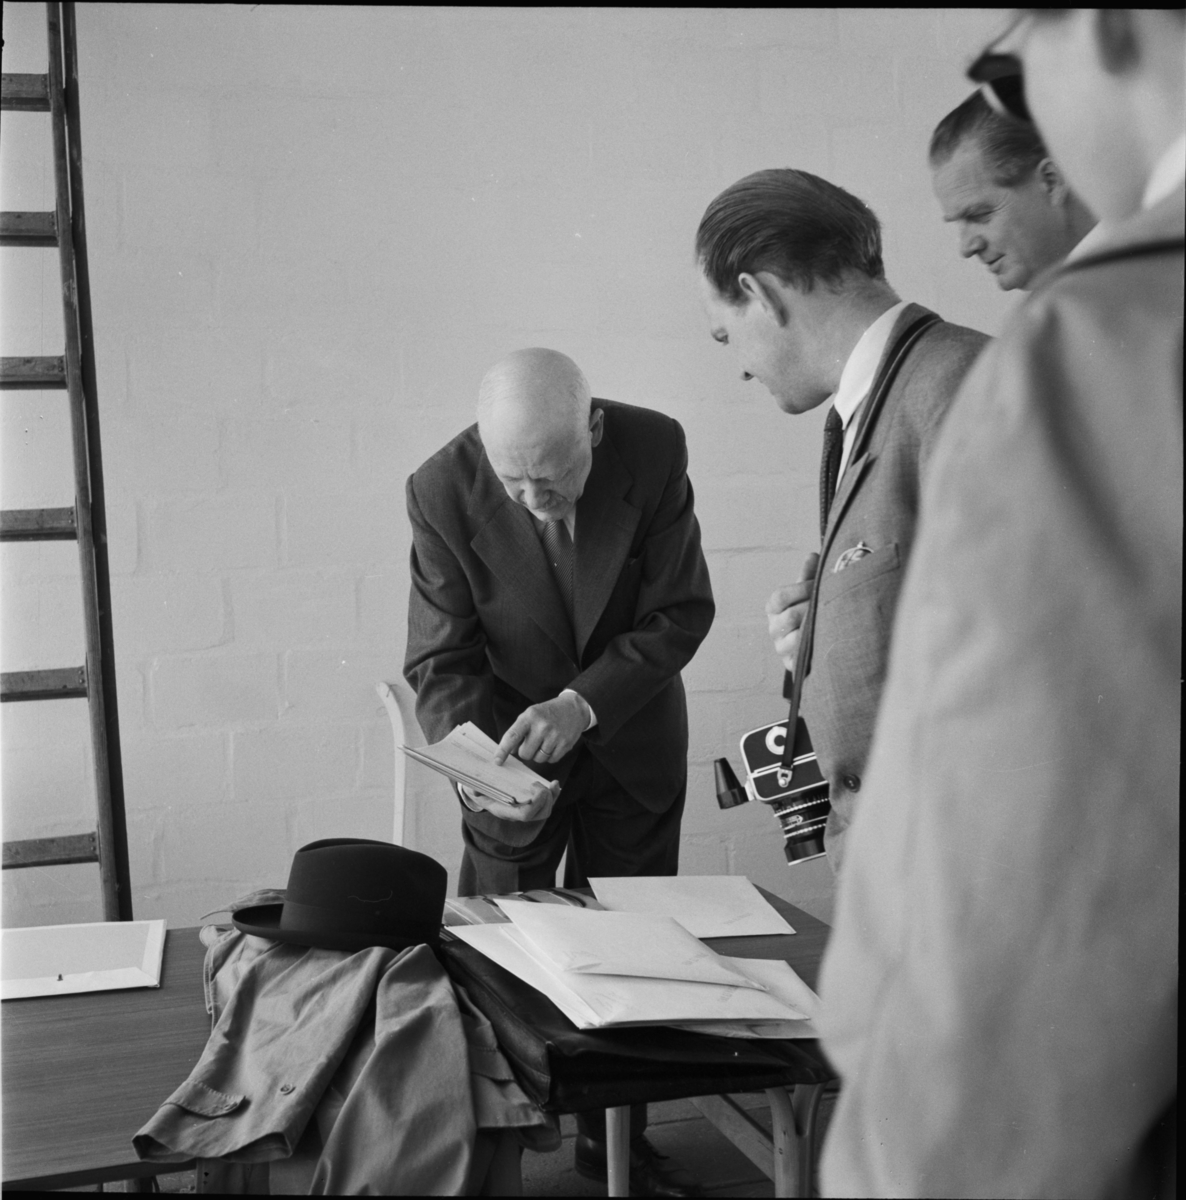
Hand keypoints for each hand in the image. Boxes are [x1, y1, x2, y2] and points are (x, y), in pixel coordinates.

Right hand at [463, 780, 559, 823]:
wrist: (484, 795)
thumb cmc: (481, 791)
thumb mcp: (476, 791)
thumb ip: (476, 791)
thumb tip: (476, 792)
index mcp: (506, 812)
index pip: (525, 815)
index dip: (535, 803)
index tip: (533, 786)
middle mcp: (518, 816)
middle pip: (541, 814)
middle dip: (545, 799)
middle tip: (538, 783)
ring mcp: (527, 813)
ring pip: (546, 811)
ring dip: (551, 796)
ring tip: (547, 784)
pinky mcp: (534, 806)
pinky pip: (549, 804)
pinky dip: (554, 794)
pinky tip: (555, 784)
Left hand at [494, 693, 587, 764]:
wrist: (573, 708)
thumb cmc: (548, 713)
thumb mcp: (531, 715)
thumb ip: (519, 731)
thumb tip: (510, 751)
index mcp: (530, 717)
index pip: (512, 736)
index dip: (503, 750)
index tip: (497, 761)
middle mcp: (542, 726)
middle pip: (525, 753)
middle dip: (527, 751)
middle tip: (534, 741)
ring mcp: (554, 736)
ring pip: (538, 759)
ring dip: (539, 754)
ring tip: (545, 741)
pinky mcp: (565, 744)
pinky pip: (551, 760)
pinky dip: (550, 756)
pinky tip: (554, 744)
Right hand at [766, 553, 819, 673]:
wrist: (812, 646)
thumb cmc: (808, 613)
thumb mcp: (807, 593)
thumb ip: (808, 575)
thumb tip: (813, 556)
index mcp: (773, 609)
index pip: (779, 596)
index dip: (800, 589)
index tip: (817, 585)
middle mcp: (773, 628)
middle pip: (789, 616)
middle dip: (811, 607)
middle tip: (829, 603)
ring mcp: (780, 647)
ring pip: (795, 637)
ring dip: (814, 628)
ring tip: (830, 620)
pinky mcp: (790, 664)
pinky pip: (800, 657)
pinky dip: (812, 648)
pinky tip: (825, 638)